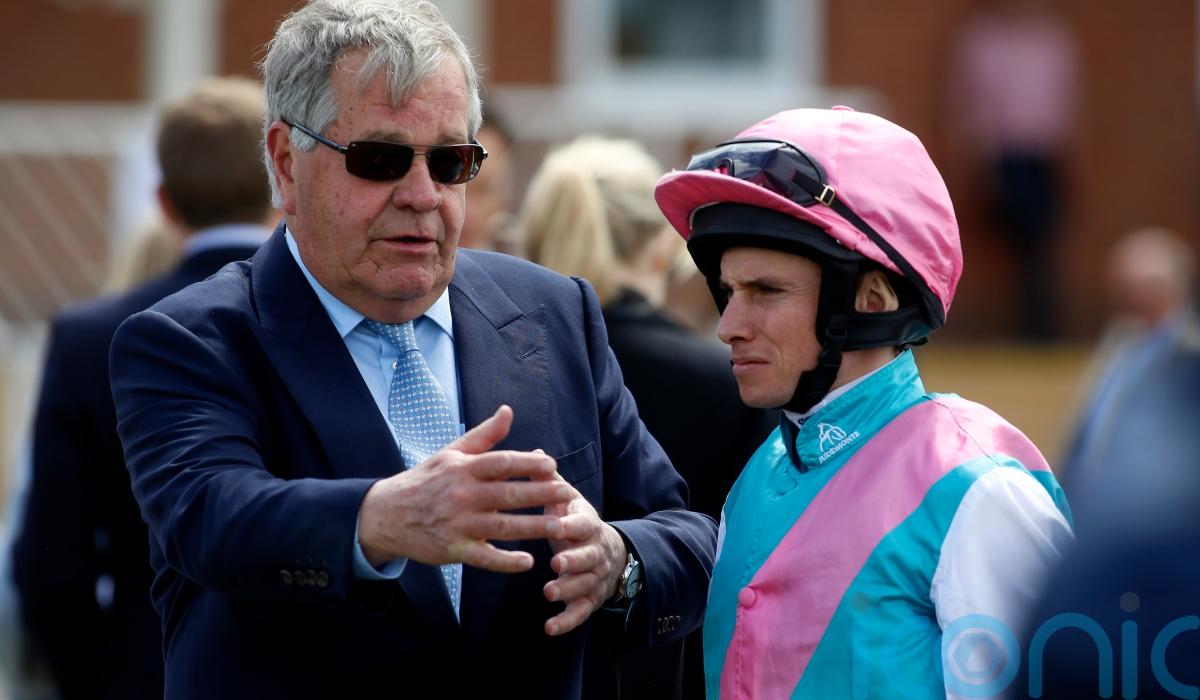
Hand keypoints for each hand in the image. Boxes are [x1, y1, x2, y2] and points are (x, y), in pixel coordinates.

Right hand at [357, 405, 573, 572]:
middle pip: (508, 495)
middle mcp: (463, 495)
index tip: (551, 464)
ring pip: (503, 527)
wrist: (387, 514)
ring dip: (533, 528)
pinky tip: (528, 561)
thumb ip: (484, 435)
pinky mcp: (455, 550)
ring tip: (560, 527)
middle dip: (540, 494)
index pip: (501, 463)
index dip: (527, 463)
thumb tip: (508, 411)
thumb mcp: (451, 453)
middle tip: (567, 494)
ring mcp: (459, 524)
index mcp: (464, 469)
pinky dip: (506, 562)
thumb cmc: (426, 480)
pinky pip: (485, 557)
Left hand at [540, 475, 627, 636]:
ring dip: (568, 590)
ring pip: (585, 585)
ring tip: (549, 592)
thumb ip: (551, 482)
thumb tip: (535, 453)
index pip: (582, 524)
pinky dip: (567, 621)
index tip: (556, 525)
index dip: (571, 526)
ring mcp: (594, 577)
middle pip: (588, 557)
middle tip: (556, 563)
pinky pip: (581, 612)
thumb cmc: (578, 522)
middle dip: (574, 560)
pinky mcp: (590, 599)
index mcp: (588, 525)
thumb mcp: (568, 500)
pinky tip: (550, 628)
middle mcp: (595, 551)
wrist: (610, 551)